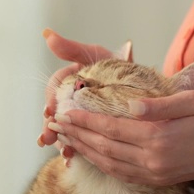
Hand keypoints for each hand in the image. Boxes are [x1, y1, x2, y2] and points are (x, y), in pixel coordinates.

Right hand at [38, 29, 122, 155]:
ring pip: (66, 129)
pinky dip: (75, 149)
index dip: (50, 99)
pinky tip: (71, 159)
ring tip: (64, 152)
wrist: (147, 85)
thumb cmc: (119, 67)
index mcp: (71, 80)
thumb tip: (46, 34)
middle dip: (52, 126)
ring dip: (62, 140)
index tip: (49, 110)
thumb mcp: (98, 56)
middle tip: (47, 138)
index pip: (55, 89)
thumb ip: (73, 48)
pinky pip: (80, 141)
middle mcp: (72, 98)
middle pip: (56, 113)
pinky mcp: (92, 131)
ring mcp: (81, 116)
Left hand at [51, 89, 193, 186]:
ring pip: (108, 164)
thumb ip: (158, 104)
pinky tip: (91, 155)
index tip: (65, 111)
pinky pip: (122, 174)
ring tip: (65, 138)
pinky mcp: (157, 180)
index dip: (84, 121)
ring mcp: (154, 174)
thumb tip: (130, 104)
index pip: (110, 129)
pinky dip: (102, 165)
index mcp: (157, 137)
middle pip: (103, 148)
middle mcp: (152, 160)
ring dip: (84, 151)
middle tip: (55, 123)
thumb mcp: (191, 100)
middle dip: (76, 135)